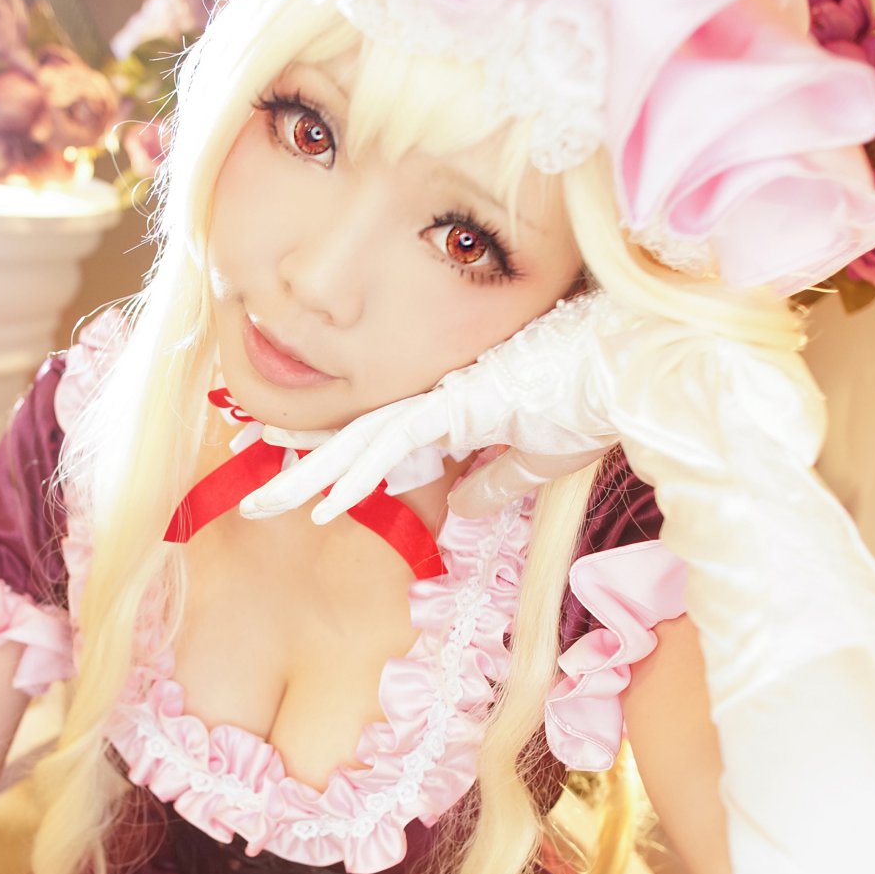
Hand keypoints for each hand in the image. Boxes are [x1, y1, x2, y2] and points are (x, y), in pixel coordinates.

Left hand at [238, 287, 822, 522]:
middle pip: (349, 438)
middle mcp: (433, 401)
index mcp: (446, 411)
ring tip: (261, 504)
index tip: (278, 467)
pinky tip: (324, 503)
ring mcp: (441, 400)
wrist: (631, 369)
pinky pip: (394, 446)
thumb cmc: (592, 401)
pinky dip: (359, 477)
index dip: (323, 454)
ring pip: (357, 443)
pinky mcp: (457, 405)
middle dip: (294, 464)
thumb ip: (496, 481)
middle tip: (243, 486)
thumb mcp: (536, 461)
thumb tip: (462, 504)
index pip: (371, 437)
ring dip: (308, 478)